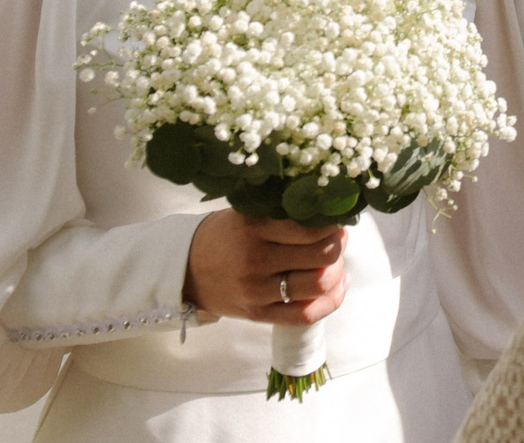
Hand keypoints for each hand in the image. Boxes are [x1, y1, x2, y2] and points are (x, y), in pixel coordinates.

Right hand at [183, 210, 347, 326]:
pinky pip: (304, 315)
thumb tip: (329, 208)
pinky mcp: (258, 314)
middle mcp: (256, 260)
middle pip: (321, 256)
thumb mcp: (247, 212)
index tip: (337, 216)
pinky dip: (330, 301)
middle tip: (337, 238)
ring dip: (336, 271)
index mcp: (254, 227)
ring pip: (318, 285)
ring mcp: (257, 291)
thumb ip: (282, 210)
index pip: (312, 228)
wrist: (185, 269)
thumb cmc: (224, 235)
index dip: (334, 223)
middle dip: (338, 245)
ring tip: (334, 261)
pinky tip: (337, 285)